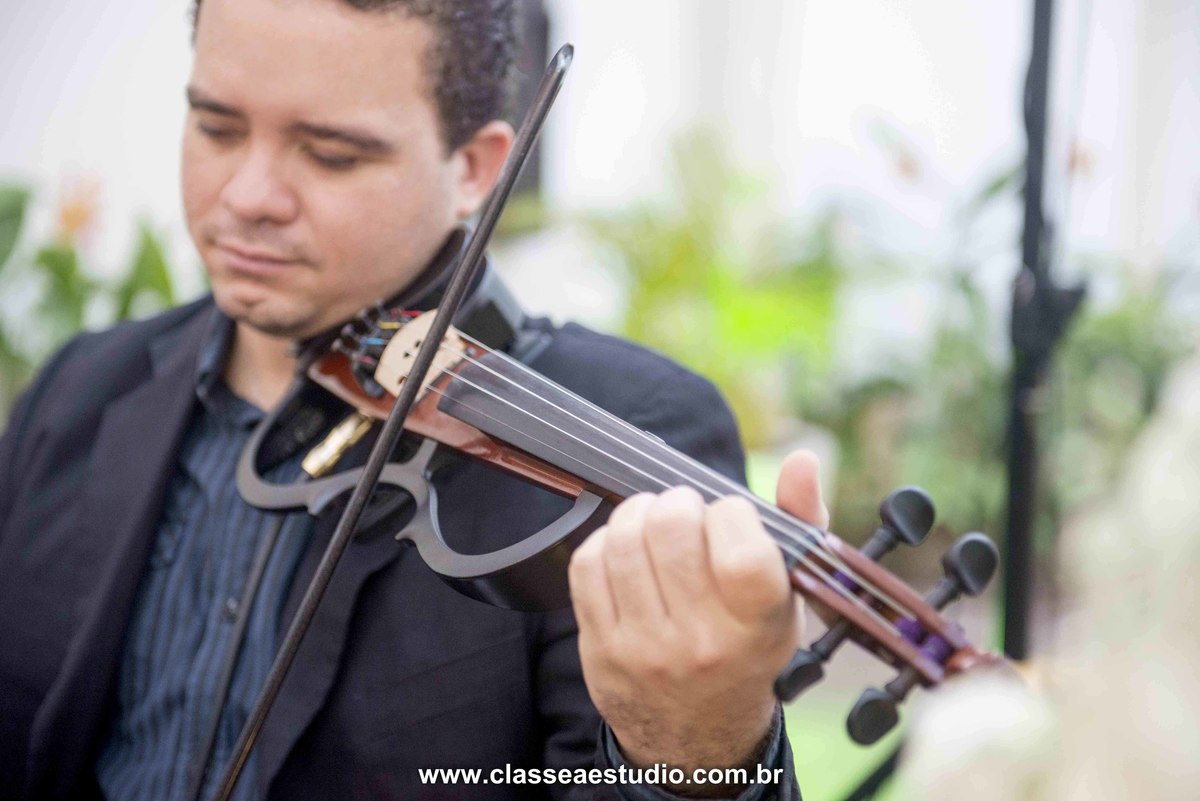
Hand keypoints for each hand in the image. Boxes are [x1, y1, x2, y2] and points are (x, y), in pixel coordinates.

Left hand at [568, 450, 828, 775]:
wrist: (699, 734)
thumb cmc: (748, 644)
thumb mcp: (788, 597)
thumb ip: (800, 522)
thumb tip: (803, 459)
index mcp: (758, 628)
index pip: (740, 550)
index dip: (731, 513)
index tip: (730, 517)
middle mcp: (701, 643)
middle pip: (671, 529)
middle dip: (678, 502)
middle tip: (685, 512)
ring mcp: (645, 648)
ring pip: (624, 541)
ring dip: (638, 513)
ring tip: (654, 521)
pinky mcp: (601, 649)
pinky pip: (588, 565)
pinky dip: (605, 542)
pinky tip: (626, 550)